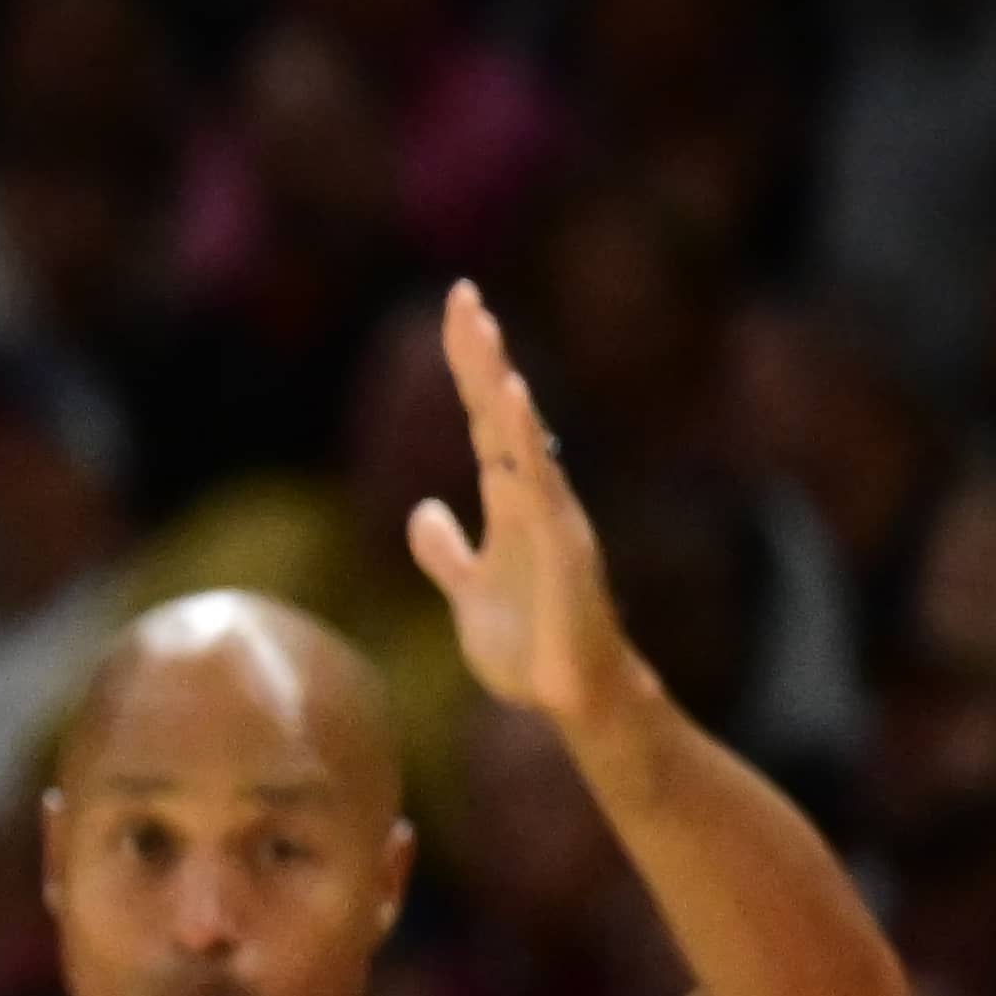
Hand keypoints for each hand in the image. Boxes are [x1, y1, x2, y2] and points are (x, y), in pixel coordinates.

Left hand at [409, 280, 635, 727]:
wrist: (572, 699)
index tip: (456, 311)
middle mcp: (536, 499)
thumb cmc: (529, 647)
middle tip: (462, 296)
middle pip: (504, 413)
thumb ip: (445, 552)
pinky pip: (543, 490)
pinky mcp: (565, 552)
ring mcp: (553, 521)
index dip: (470, 368)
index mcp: (511, 502)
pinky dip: (528, 448)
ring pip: (524, 441)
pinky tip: (515, 406)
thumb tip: (422, 511)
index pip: (486, 420)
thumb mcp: (467, 593)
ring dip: (501, 386)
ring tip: (482, 334)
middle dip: (482, 356)